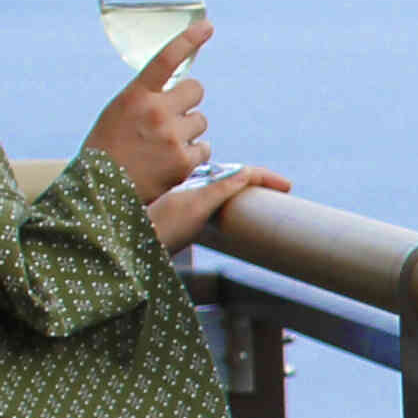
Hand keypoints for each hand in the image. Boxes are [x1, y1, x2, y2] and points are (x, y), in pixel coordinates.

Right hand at [87, 15, 211, 197]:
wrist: (100, 190)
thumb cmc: (107, 147)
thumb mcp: (119, 112)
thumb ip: (146, 98)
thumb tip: (178, 89)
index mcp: (136, 94)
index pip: (166, 59)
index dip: (189, 39)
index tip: (207, 26)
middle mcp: (156, 111)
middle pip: (196, 90)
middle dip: (187, 101)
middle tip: (171, 117)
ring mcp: (172, 137)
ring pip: (200, 121)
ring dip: (188, 131)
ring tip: (163, 146)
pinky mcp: (184, 162)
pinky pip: (204, 148)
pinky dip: (192, 155)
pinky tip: (170, 162)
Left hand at [150, 161, 284, 253]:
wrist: (131, 246)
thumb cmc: (162, 228)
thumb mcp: (196, 206)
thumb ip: (221, 188)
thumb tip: (246, 171)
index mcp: (200, 185)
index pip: (240, 173)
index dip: (264, 177)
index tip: (287, 186)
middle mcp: (194, 191)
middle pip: (232, 178)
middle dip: (257, 180)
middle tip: (281, 189)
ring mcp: (188, 204)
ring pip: (223, 189)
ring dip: (245, 188)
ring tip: (263, 196)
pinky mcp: (184, 219)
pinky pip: (215, 203)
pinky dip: (231, 201)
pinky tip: (232, 211)